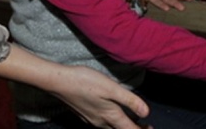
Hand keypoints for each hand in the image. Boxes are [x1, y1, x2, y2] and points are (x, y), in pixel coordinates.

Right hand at [0, 45, 148, 127]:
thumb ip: (129, 100)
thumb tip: (146, 113)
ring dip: (122, 126)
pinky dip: (111, 122)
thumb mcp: (110, 88)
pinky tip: (110, 115)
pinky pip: (101, 123)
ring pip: (110, 128)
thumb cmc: (85, 81)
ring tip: (131, 121)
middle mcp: (101, 122)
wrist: (58, 81)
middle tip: (145, 126)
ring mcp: (91, 119)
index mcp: (110, 116)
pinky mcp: (84, 114)